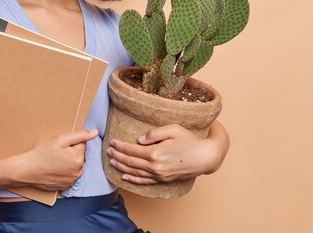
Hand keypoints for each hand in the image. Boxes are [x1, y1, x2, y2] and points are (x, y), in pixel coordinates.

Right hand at [16, 129, 97, 190]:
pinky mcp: (66, 186)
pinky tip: (54, 169)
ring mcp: (72, 181)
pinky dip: (64, 171)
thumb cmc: (41, 153)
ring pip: (75, 165)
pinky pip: (70, 174)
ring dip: (68, 162)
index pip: (82, 144)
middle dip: (70, 152)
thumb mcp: (60, 139)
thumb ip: (79, 135)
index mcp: (78, 158)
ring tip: (54, 161)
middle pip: (79, 155)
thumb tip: (95, 132)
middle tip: (56, 153)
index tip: (59, 146)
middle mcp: (79, 172)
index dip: (70, 142)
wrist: (27, 170)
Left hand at [106, 122, 228, 184]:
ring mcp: (159, 175)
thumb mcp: (173, 129)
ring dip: (121, 168)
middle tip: (108, 151)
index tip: (112, 142)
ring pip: (134, 173)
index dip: (120, 146)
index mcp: (155, 153)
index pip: (132, 150)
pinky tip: (125, 177)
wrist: (204, 157)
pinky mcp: (163, 180)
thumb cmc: (190, 141)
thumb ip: (154, 133)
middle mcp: (155, 166)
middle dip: (117, 156)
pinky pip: (144, 181)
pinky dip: (132, 180)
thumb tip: (139, 140)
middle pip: (130, 162)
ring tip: (112, 162)